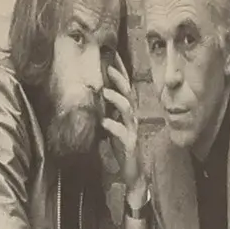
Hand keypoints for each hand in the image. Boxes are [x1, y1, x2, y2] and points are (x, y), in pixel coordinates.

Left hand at [99, 53, 143, 200]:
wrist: (133, 173)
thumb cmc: (122, 149)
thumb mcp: (113, 126)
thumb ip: (108, 112)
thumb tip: (96, 96)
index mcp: (127, 113)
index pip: (125, 87)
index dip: (120, 72)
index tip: (112, 55)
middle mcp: (132, 118)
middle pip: (128, 94)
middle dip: (119, 80)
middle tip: (108, 68)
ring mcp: (132, 131)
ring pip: (128, 110)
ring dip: (116, 100)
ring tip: (105, 92)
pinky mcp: (130, 145)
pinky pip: (122, 134)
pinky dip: (113, 127)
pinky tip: (104, 122)